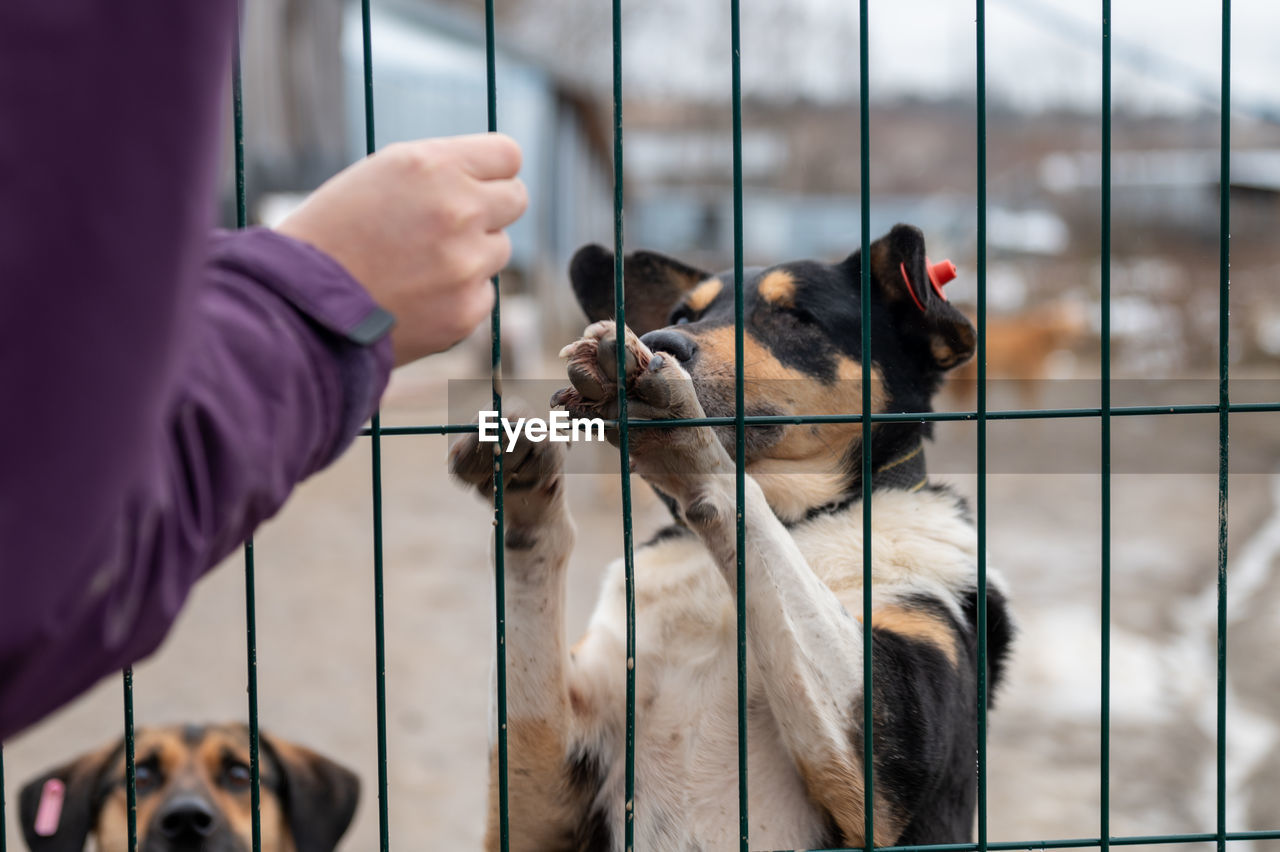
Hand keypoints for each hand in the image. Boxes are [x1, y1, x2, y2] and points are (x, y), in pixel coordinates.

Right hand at [277, 133, 526, 365]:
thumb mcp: (378, 177)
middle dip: (491, 209)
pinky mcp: (467, 309)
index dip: (493, 171)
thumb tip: (492, 181)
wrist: (298, 305)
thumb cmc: (331, 235)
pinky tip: (416, 298)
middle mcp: (458, 210)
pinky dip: (458, 296)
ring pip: (499, 250)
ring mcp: (467, 264)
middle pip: (517, 199)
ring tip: (418, 265)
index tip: (480, 183)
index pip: (508, 156)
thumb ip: (440, 173)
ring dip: (471, 255)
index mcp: (432, 166)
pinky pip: (484, 293)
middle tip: (454, 225)